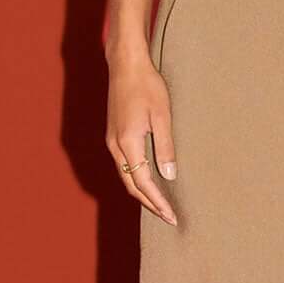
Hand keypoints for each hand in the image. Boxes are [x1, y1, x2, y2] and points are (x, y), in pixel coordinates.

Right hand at [106, 49, 178, 225]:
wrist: (126, 65)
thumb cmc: (147, 86)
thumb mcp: (162, 116)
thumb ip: (165, 147)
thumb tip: (168, 175)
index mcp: (127, 142)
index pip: (142, 182)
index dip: (157, 201)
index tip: (171, 215)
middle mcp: (115, 145)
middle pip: (130, 185)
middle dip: (149, 203)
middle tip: (168, 217)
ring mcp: (112, 140)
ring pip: (125, 176)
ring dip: (142, 193)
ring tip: (160, 205)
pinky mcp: (114, 135)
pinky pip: (123, 165)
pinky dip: (135, 179)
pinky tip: (148, 181)